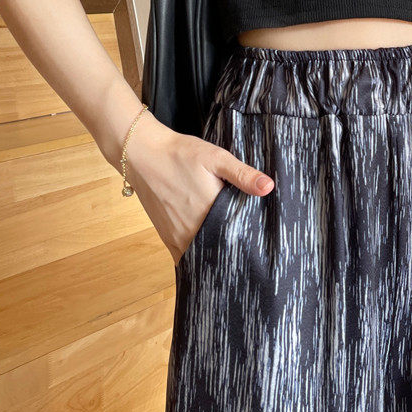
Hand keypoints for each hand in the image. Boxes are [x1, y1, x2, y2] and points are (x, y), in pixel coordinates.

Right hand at [121, 111, 273, 263]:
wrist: (143, 154)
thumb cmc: (180, 154)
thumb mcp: (216, 158)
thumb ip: (243, 174)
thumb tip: (268, 187)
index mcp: (210, 213)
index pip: (237, 237)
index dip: (249, 241)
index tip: (259, 241)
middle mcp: (192, 231)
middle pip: (220, 250)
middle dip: (234, 250)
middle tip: (248, 248)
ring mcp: (177, 236)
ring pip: (202, 256)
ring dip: (215, 254)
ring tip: (230, 250)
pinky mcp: (166, 236)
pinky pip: (183, 256)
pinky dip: (196, 257)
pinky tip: (207, 252)